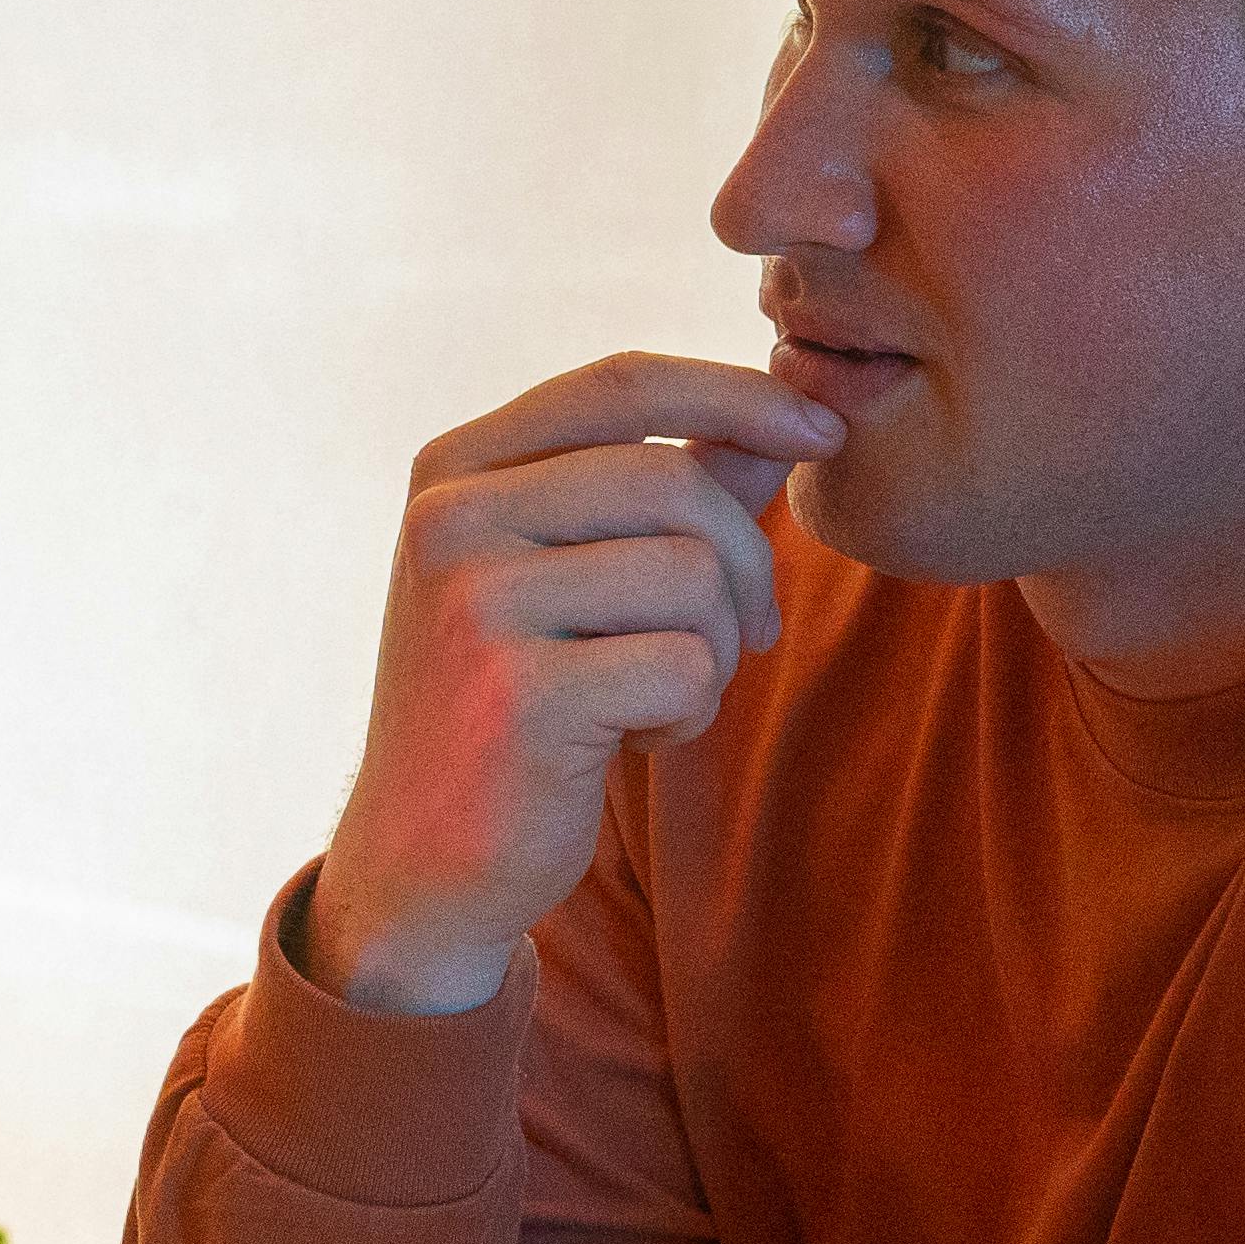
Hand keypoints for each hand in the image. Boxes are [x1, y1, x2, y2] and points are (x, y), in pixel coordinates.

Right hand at [303, 357, 836, 1018]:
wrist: (422, 859)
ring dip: (715, 648)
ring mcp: (476, 605)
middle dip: (743, 560)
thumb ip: (665, 491)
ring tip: (660, 695)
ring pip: (691, 574)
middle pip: (673, 481)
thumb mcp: (568, 578)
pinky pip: (684, 667)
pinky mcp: (521, 695)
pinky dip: (689, 712)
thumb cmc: (511, 706)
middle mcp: (448, 521)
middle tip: (747, 633)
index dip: (738, 395)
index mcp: (452, 471)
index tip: (822, 430)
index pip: (621, 384)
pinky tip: (632, 739)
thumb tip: (786, 417)